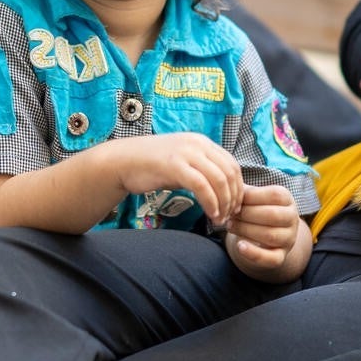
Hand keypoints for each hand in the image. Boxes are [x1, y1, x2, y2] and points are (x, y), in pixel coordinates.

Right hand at [113, 133, 243, 225]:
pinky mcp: (175, 165)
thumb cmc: (151, 166)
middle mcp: (197, 144)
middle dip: (233, 198)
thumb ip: (201, 170)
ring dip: (224, 203)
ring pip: (219, 180)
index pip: (232, 165)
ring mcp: (186, 153)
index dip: (238, 188)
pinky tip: (210, 214)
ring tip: (219, 218)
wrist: (122, 161)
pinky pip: (202, 186)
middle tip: (229, 216)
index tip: (235, 206)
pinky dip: (211, 203)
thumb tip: (222, 189)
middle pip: (229, 173)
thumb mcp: (182, 162)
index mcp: (201, 142)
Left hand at [225, 184, 300, 270]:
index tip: (232, 199)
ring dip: (246, 230)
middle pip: (272, 215)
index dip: (250, 197)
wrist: (262, 236)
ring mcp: (289, 239)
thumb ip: (243, 190)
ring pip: (271, 235)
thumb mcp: (252, 197)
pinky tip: (240, 246)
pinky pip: (271, 258)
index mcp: (287, 199)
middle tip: (229, 215)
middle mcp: (292, 219)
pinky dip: (254, 253)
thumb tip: (226, 182)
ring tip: (230, 225)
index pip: (273, 195)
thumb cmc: (254, 210)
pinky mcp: (281, 257)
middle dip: (246, 214)